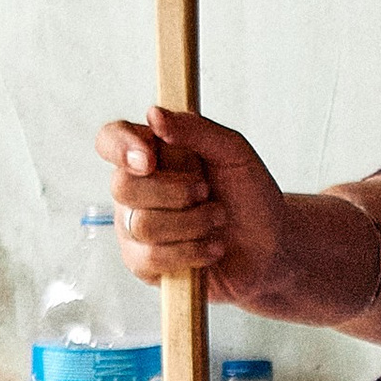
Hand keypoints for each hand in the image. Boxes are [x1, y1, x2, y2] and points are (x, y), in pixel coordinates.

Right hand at [95, 107, 290, 309]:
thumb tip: (154, 115)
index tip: (150, 159)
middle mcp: (137, 188)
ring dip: (192, 223)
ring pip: (141, 224)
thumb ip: (194, 130)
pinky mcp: (143, 264)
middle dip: (176, 192)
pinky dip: (191, 251)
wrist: (270, 247)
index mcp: (153, 152)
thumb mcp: (232, 151)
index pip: (110, 139)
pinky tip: (211, 248)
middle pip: (121, 186)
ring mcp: (135, 228)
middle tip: (207, 192)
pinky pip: (151, 258)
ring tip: (216, 220)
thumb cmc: (249, 194)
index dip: (120, 147)